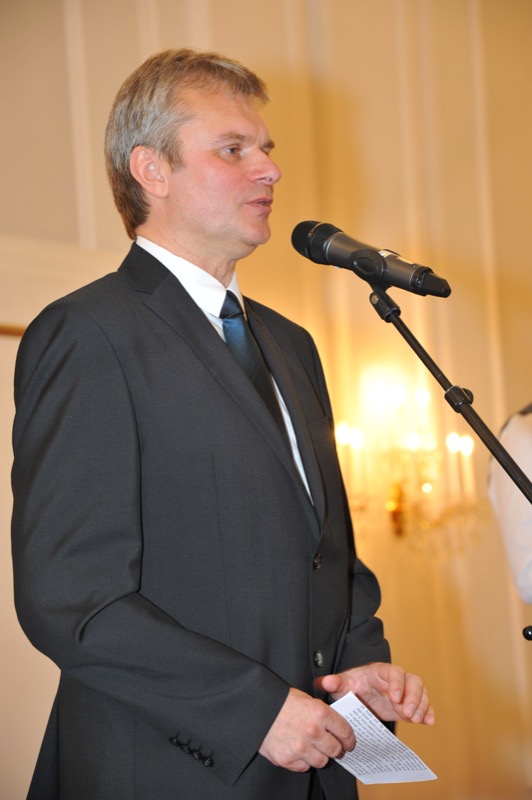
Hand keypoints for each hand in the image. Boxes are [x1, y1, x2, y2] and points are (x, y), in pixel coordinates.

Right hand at [259, 687, 355, 771]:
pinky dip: (303, 761)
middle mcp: (312, 731)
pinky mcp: (287, 759)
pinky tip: (299, 751)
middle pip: (335, 750)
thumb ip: (321, 712)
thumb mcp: (305, 698)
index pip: (345, 731)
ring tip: (314, 748)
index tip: (348, 742)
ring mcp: (300, 747)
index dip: (349, 738)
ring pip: (321, 761)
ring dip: (319, 756)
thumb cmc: (279, 700)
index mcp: (319, 713)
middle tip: (333, 747)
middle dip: (336, 748)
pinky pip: (304, 767)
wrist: (256, 708)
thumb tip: (333, 723)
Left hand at [317, 663, 434, 725]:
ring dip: (421, 705)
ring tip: (416, 720)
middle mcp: (396, 679)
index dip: (396, 683)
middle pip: (412, 680)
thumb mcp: (343, 685)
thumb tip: (325, 682)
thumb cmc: (352, 686)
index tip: (394, 697)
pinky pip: (424, 705)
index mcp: (381, 671)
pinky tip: (429, 722)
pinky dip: (428, 712)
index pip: (393, 672)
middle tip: (407, 713)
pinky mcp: (410, 704)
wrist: (359, 694)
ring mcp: (405, 691)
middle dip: (413, 696)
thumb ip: (335, 683)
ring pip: (421, 692)